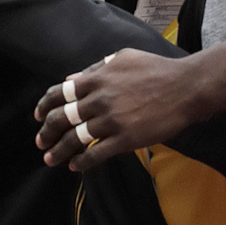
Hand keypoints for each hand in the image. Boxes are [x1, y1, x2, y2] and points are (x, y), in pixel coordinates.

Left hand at [37, 49, 199, 168]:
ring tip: (51, 159)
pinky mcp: (126, 139)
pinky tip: (75, 166)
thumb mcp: (124, 58)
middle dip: (46, 133)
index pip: (59, 94)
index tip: (38, 117)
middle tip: (41, 142)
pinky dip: (82, 162)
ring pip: (74, 139)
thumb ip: (96, 68)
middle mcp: (99, 100)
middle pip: (61, 119)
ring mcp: (111, 121)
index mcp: (96, 79)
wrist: (186, 87)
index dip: (44, 106)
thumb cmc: (158, 70)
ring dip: (58, 151)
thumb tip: (71, 79)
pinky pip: (96, 154)